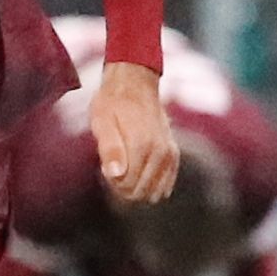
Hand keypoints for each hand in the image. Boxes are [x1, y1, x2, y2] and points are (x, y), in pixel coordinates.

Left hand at [92, 61, 176, 207]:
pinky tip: (139, 173)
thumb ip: (109, 148)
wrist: (134, 83)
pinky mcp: (173, 154)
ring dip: (137, 187)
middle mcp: (160, 152)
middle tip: (112, 167)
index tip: (104, 166)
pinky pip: (166, 184)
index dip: (111, 181)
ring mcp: (169, 154)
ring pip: (153, 192)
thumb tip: (115, 175)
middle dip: (122, 187)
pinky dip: (151, 185)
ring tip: (124, 168)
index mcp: (142, 145)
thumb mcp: (102, 121)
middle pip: (140, 191)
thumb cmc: (113, 102)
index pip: (126, 185)